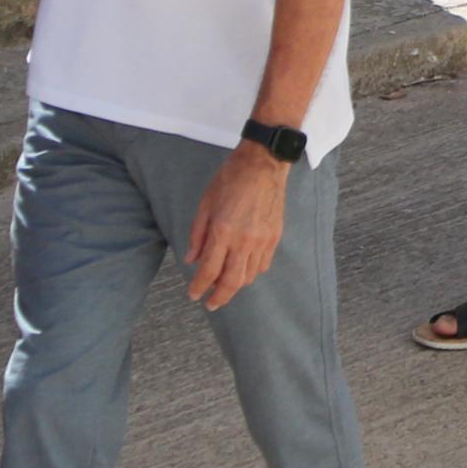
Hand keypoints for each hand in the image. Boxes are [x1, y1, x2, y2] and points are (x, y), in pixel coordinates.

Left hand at [185, 146, 290, 308]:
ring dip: (235, 285)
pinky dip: (251, 272)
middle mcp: (244, 240)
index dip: (198, 287)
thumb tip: (191, 260)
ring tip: (225, 286)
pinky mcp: (275, 237)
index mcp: (223, 231)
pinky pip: (263, 264)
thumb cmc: (230, 179)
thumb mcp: (205, 204)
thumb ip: (197, 235)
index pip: (209, 270)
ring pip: (249, 276)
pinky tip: (243, 269)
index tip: (193, 294)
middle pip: (231, 282)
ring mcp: (262, 240)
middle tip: (210, 303)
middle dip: (219, 297)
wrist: (263, 163)